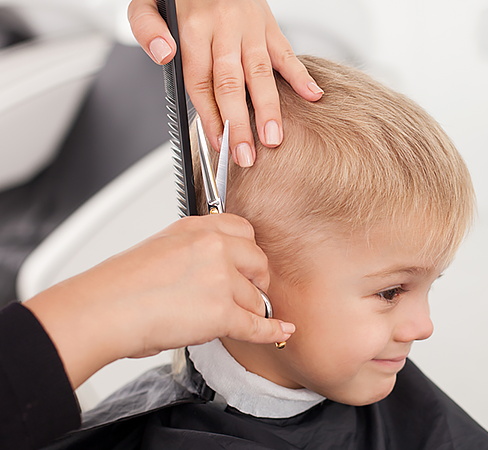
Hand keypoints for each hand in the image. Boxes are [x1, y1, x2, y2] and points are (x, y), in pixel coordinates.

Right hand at [24, 214, 293, 388]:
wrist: (102, 311)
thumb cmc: (120, 286)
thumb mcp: (160, 248)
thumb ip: (192, 250)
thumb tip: (214, 267)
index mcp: (196, 229)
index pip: (244, 231)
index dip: (248, 254)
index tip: (248, 266)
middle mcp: (213, 247)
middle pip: (260, 262)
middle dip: (255, 281)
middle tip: (243, 294)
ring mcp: (221, 278)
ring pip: (256, 298)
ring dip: (244, 312)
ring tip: (216, 319)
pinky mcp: (222, 312)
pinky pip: (258, 324)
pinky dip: (272, 331)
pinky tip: (281, 330)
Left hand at [127, 0, 323, 166]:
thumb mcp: (148, 3)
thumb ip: (147, 27)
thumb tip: (164, 55)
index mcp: (193, 27)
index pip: (201, 82)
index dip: (209, 116)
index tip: (217, 142)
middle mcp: (223, 27)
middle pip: (231, 84)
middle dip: (239, 124)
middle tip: (245, 154)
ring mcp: (250, 27)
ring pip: (260, 73)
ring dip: (269, 109)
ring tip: (273, 138)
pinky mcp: (269, 24)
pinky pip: (287, 51)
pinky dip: (301, 75)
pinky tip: (312, 95)